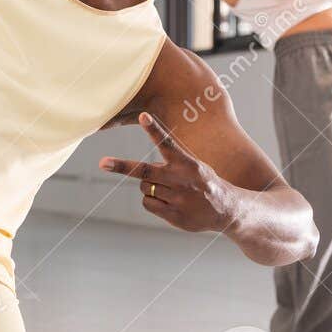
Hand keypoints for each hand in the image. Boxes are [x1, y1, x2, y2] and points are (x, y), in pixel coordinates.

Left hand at [99, 112, 235, 233]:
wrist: (228, 210)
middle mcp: (181, 180)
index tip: (144, 116)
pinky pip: (148, 204)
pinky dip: (152, 201)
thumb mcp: (194, 165)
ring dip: (150, 187)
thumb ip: (172, 160)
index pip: (168, 143)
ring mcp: (177, 199)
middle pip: (144, 171)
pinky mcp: (174, 216)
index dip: (154, 130)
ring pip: (144, 188)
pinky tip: (169, 202)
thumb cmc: (204, 182)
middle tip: (103, 163)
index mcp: (187, 163)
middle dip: (122, 166)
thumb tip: (143, 167)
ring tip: (170, 189)